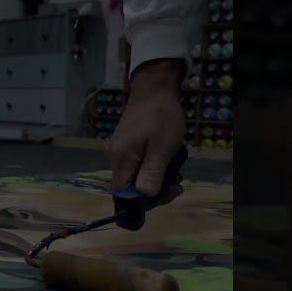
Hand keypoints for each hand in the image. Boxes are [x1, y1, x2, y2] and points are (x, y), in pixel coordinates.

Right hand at [107, 58, 186, 203]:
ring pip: (134, 176)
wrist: (154, 87)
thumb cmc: (161, 116)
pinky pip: (136, 164)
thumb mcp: (163, 147)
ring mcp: (118, 150)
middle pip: (128, 187)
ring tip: (176, 172)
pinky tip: (166, 161)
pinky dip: (151, 167)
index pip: (121, 195)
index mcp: (121, 159)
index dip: (140, 203)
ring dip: (155, 179)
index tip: (163, 195)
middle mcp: (114, 157)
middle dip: (153, 191)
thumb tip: (144, 197)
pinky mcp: (125, 144)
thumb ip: (152, 173)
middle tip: (177, 184)